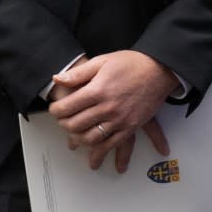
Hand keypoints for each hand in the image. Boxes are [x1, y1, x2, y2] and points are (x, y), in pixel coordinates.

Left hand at [48, 50, 178, 171]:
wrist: (158, 70)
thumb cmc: (131, 63)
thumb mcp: (102, 61)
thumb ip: (79, 73)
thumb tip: (57, 78)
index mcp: (98, 90)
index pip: (68, 106)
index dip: (56, 110)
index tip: (54, 110)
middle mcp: (107, 107)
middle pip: (77, 124)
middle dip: (64, 125)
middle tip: (61, 122)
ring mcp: (120, 120)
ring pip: (91, 138)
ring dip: (78, 140)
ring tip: (73, 136)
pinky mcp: (131, 127)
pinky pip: (111, 144)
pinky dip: (99, 149)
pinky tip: (93, 150)